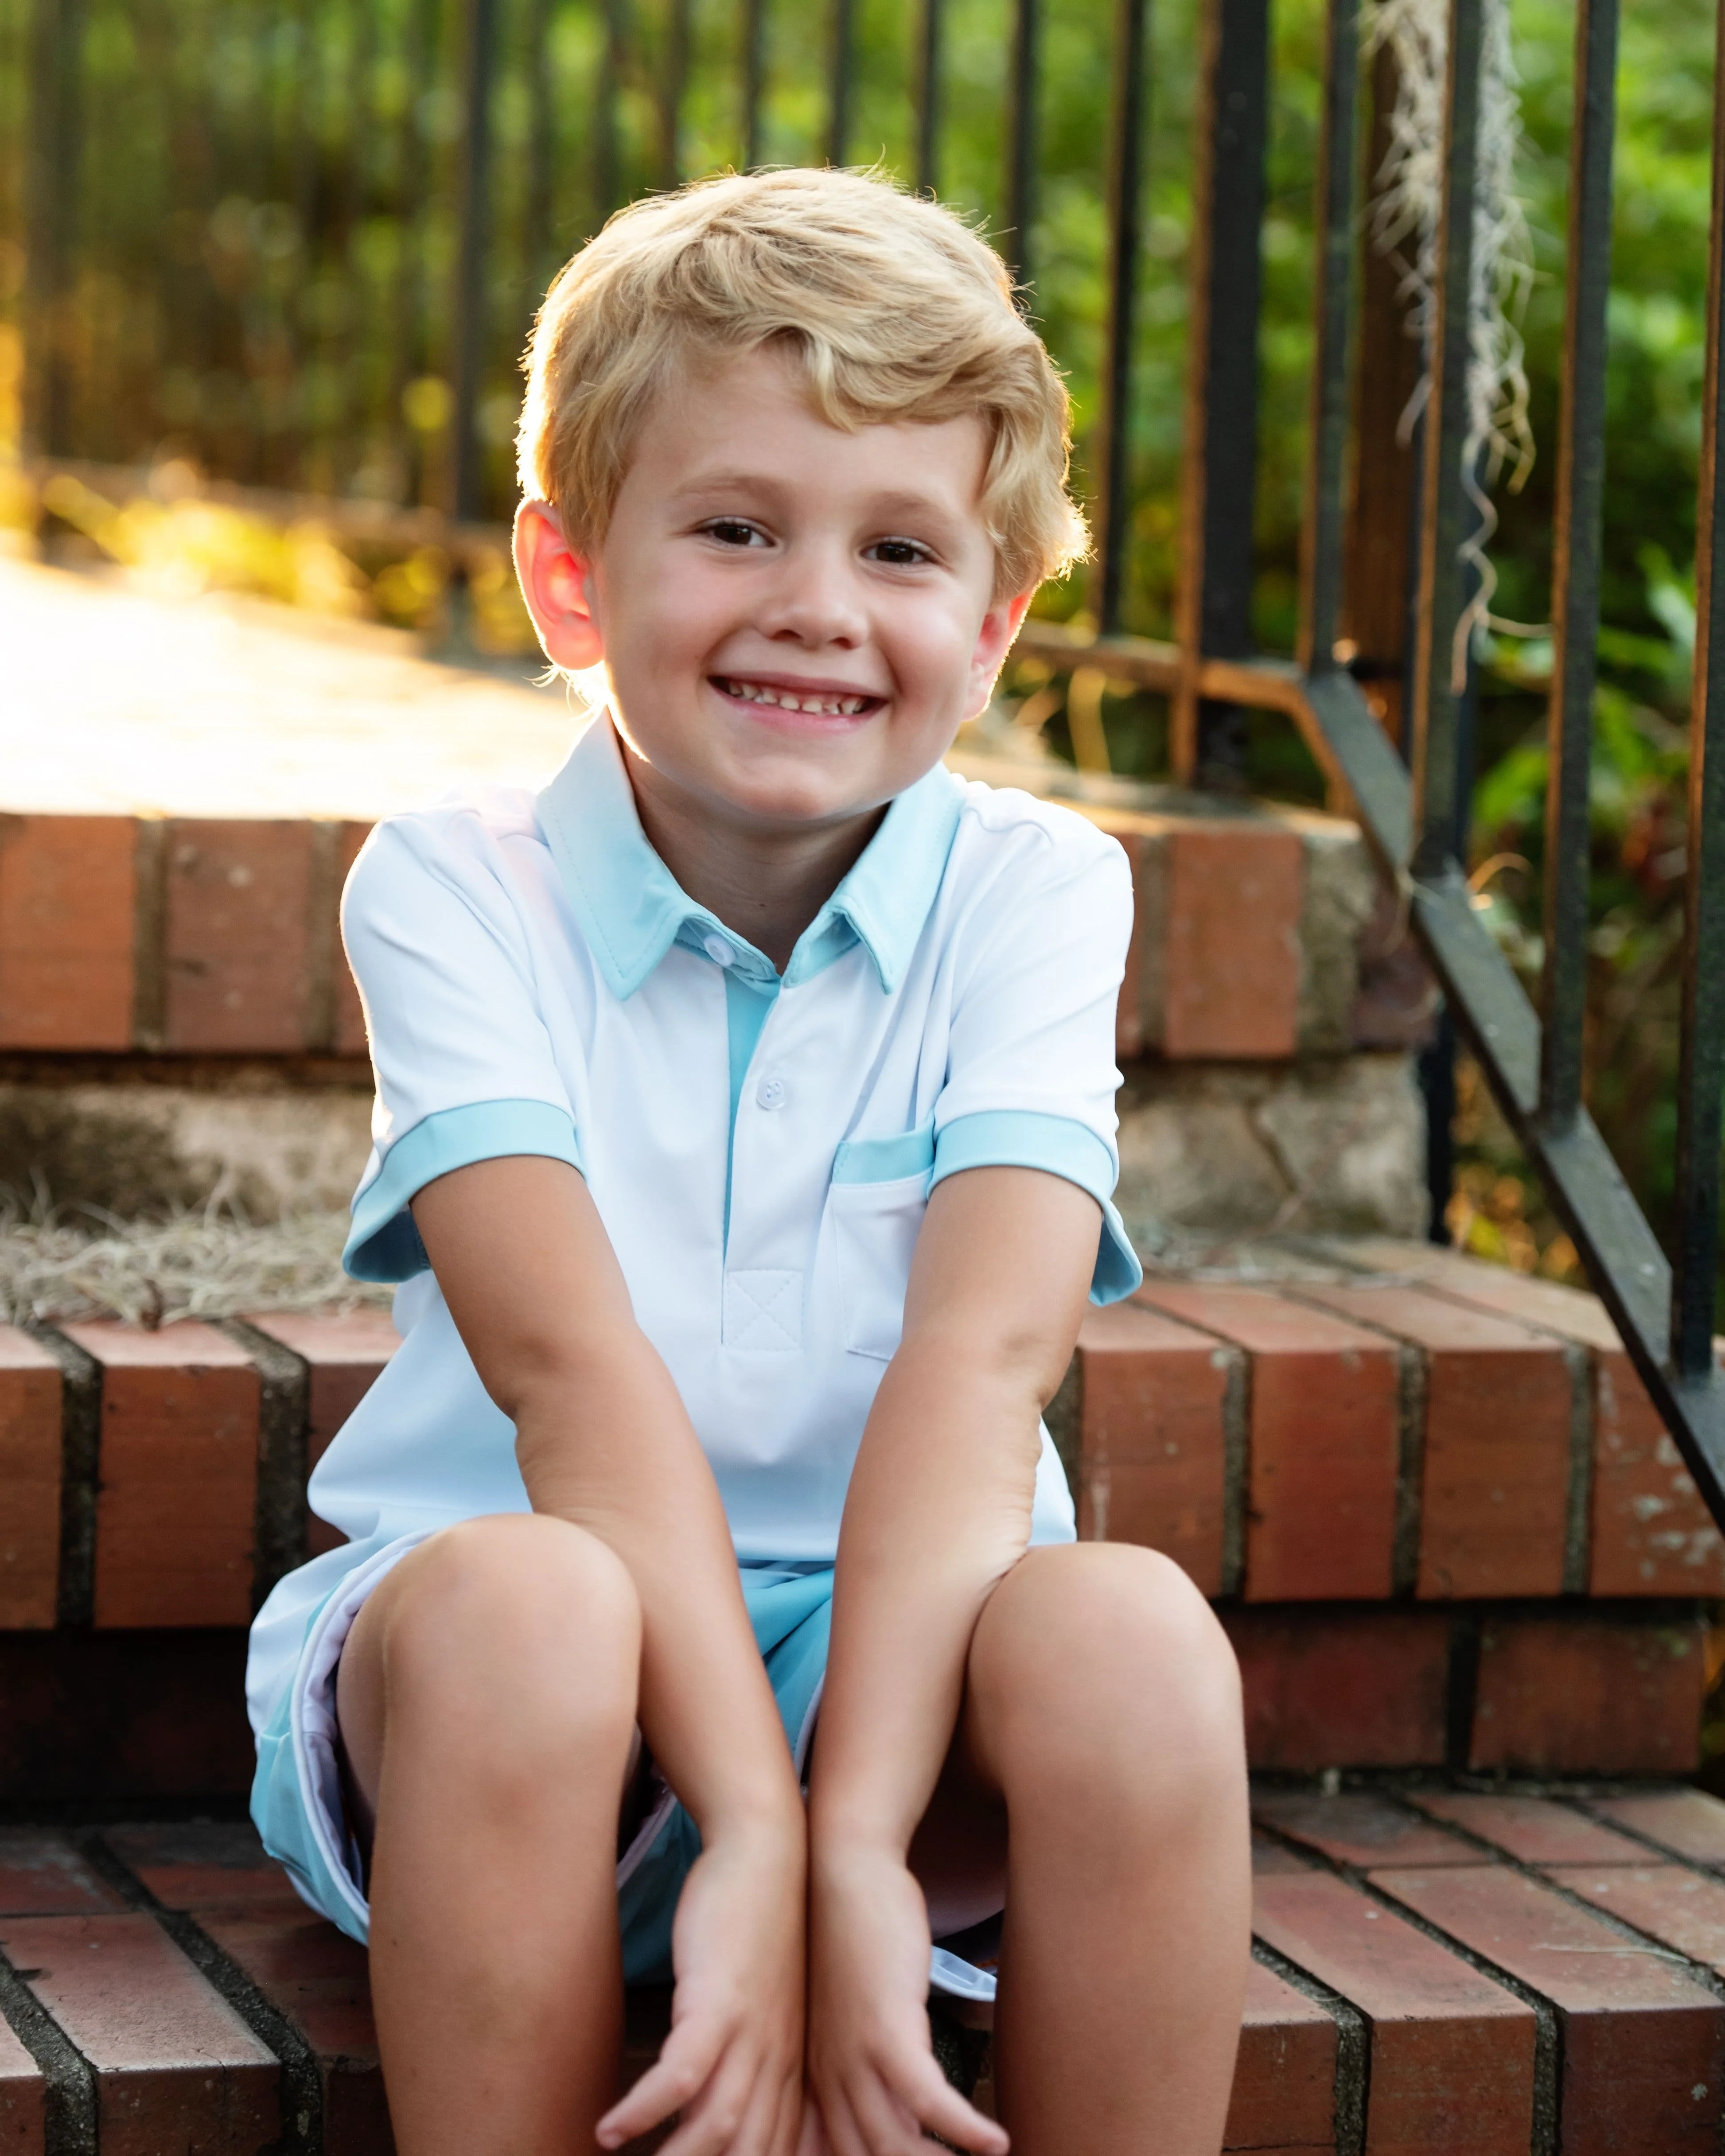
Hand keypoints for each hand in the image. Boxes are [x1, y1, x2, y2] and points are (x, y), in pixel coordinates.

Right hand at [599, 1813, 807, 2155]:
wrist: (768, 1850)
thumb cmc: (761, 1929)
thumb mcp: (769, 2006)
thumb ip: (755, 2062)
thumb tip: (719, 2112)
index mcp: (790, 2069)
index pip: (772, 2154)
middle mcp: (776, 2061)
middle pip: (747, 2153)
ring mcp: (749, 2031)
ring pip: (717, 2126)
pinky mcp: (718, 1998)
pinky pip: (682, 2071)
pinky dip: (645, 2108)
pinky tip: (609, 2128)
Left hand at [806, 1843, 1007, 2155]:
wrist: (844, 1869)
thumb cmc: (852, 1935)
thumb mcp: (847, 2011)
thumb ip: (861, 2063)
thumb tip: (900, 2111)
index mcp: (817, 2076)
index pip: (838, 2152)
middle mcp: (828, 2077)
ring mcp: (854, 2056)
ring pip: (893, 2147)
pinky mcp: (887, 2029)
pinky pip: (929, 2099)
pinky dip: (964, 2129)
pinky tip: (997, 2143)